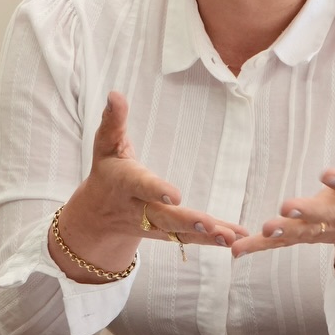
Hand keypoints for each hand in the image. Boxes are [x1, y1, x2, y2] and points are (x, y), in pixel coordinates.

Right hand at [51, 92, 245, 281]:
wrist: (97, 217)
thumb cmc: (108, 171)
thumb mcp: (106, 145)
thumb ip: (113, 121)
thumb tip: (115, 94)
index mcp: (126, 184)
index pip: (141, 186)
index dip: (157, 190)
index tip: (176, 196)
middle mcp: (139, 209)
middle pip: (162, 217)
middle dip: (185, 221)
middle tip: (208, 224)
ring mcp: (154, 226)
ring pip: (180, 233)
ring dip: (206, 236)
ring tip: (230, 237)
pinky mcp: (168, 233)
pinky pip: (191, 238)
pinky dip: (213, 239)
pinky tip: (237, 238)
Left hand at [230, 114, 334, 261]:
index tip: (328, 175)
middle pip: (324, 213)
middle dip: (307, 211)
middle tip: (287, 208)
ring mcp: (324, 228)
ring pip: (302, 232)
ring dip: (281, 232)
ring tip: (262, 231)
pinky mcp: (308, 237)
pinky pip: (282, 244)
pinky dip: (259, 248)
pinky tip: (236, 250)